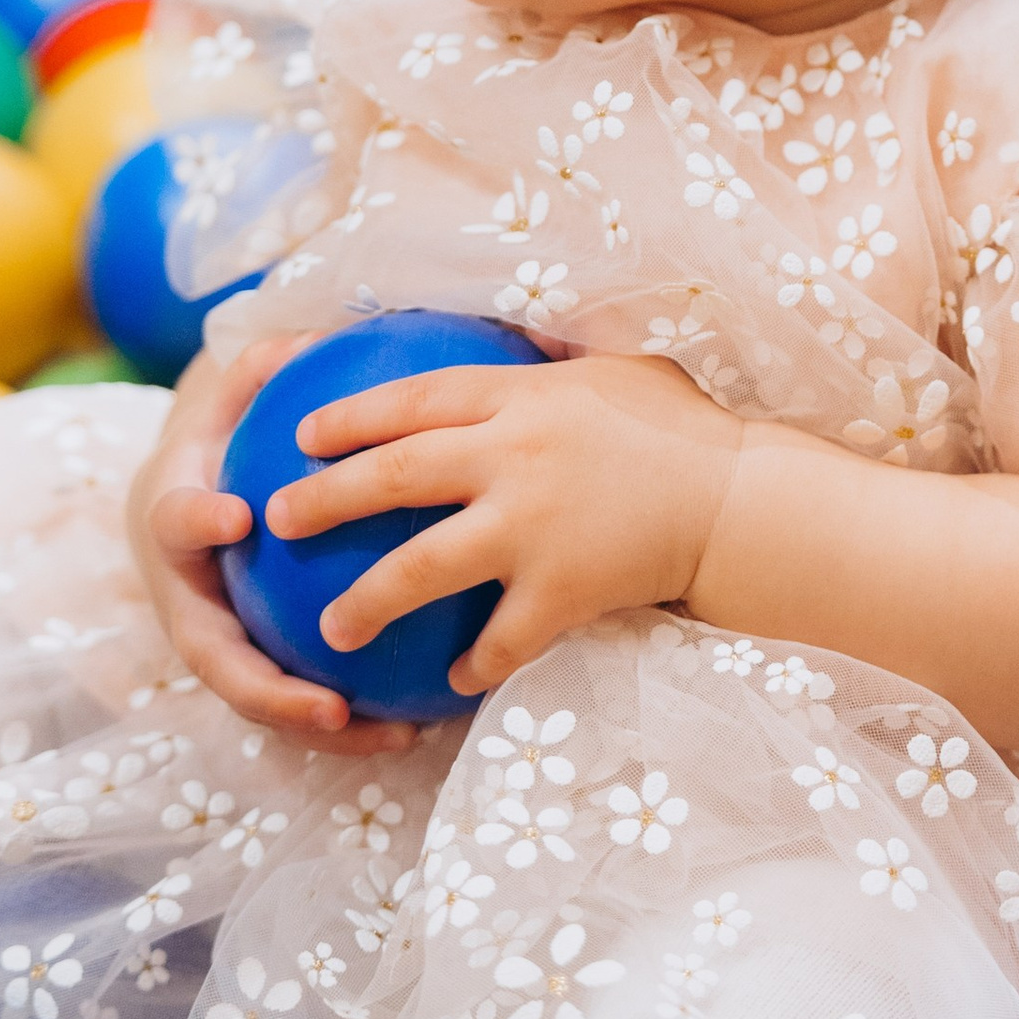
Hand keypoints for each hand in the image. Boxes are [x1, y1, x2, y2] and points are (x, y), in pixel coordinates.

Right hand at [127, 334, 424, 754]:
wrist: (185, 497)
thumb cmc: (222, 441)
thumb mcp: (230, 398)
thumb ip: (258, 371)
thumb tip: (298, 343)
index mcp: (171, 519)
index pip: (172, 519)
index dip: (194, 520)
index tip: (235, 516)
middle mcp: (185, 594)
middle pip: (209, 657)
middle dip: (265, 689)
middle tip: (327, 705)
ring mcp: (214, 639)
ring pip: (256, 699)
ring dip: (318, 728)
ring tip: (394, 735)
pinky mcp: (250, 665)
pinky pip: (296, 702)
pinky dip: (347, 724)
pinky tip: (419, 724)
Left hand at [267, 352, 741, 695]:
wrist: (741, 501)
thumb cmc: (686, 431)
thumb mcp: (617, 369)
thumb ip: (555, 366)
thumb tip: (524, 340)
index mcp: (521, 396)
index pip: (413, 398)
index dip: (350, 415)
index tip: (303, 434)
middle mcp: (512, 456)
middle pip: (392, 476)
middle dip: (324, 499)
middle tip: (278, 518)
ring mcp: (530, 527)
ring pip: (419, 568)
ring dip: (366, 600)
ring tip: (330, 628)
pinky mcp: (560, 590)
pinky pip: (498, 638)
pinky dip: (473, 661)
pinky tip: (452, 678)